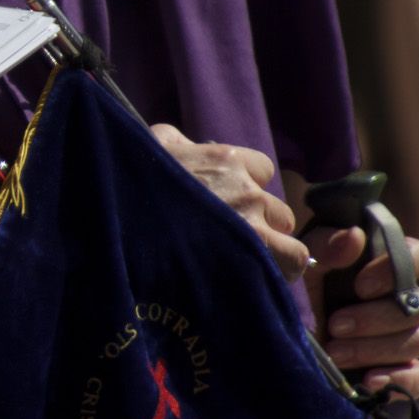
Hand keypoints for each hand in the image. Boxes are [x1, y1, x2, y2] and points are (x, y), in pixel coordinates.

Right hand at [151, 124, 310, 280]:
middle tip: (235, 239)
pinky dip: (284, 267)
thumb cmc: (135, 184)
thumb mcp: (154, 146)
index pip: (263, 170)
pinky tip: (265, 277)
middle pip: (276, 208)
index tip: (230, 203)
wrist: (125, 220)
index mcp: (226, 160)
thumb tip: (183, 144)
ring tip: (249, 263)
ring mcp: (253, 223)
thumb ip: (176, 141)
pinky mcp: (255, 254)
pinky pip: (293, 259)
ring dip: (272, 247)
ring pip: (287, 233)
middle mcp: (246, 189)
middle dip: (261, 222)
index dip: (249, 187)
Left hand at [306, 225, 418, 398]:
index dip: (396, 269)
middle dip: (374, 318)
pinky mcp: (400, 372)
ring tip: (335, 353)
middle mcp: (400, 300)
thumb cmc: (293, 295)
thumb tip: (354, 237)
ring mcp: (401, 338)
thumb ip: (324, 246)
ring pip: (416, 340)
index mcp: (382, 266)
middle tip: (335, 325)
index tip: (360, 285)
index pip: (418, 256)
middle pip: (417, 306)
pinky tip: (371, 382)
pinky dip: (400, 380)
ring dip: (374, 348)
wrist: (276, 341)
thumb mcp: (300, 268)